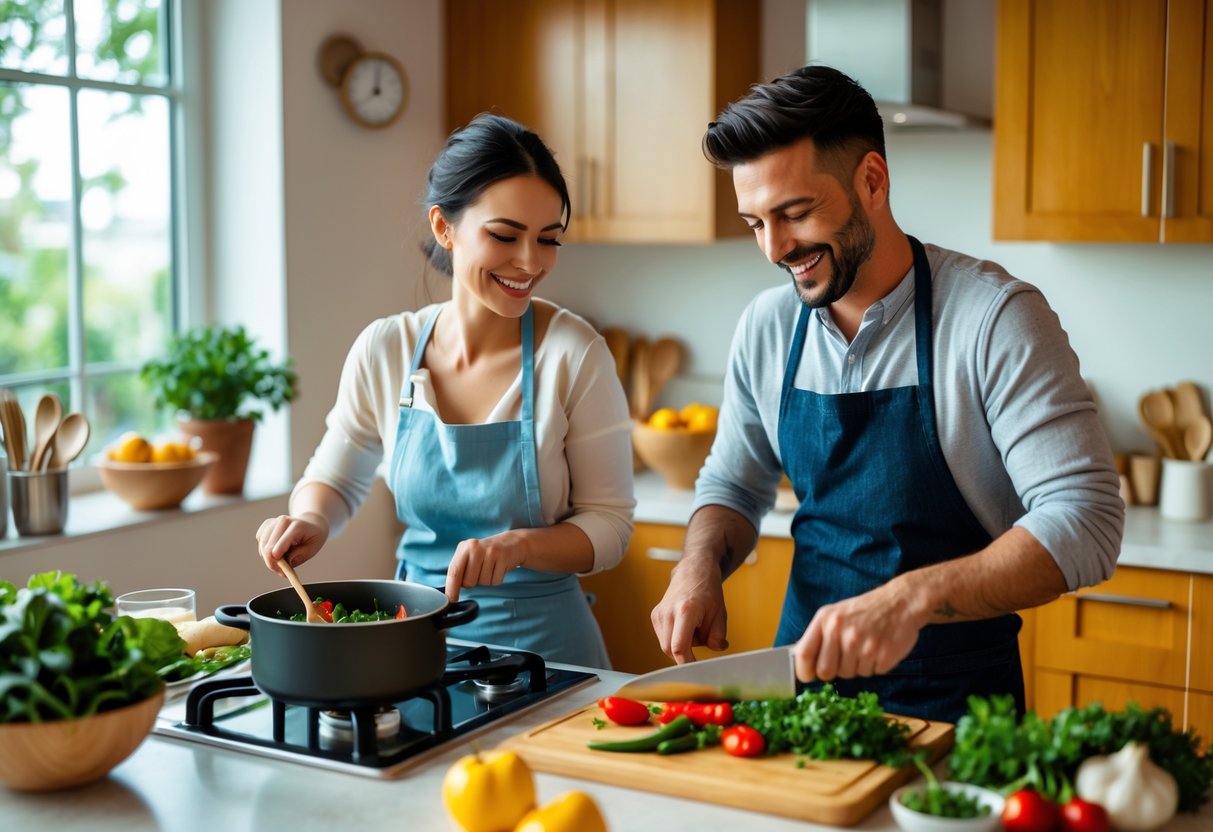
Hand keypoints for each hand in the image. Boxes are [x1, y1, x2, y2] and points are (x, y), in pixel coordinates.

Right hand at [255, 513, 328, 574]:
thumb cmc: (312, 536)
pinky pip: (261, 545)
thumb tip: (287, 562)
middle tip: (283, 572)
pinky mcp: (265, 526)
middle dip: (274, 564)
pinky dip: (267, 553)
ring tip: (284, 561)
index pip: (280, 545)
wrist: (310, 522)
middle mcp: (282, 521)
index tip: (283, 573)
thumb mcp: (314, 547)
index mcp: (296, 526)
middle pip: (268, 549)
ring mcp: (272, 522)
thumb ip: (301, 555)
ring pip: (262, 548)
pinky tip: (278, 551)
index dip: (278, 562)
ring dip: (270, 559)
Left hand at [445, 531, 528, 600]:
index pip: (454, 571)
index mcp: (464, 547)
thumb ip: (460, 569)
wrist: (512, 542)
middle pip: (468, 582)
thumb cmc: (487, 553)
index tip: (451, 599)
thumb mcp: (471, 555)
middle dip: (473, 583)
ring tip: (490, 568)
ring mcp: (490, 552)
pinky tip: (498, 569)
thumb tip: (451, 591)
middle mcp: (475, 548)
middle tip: (479, 572)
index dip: (452, 588)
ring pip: (483, 582)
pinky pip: (495, 581)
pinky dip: (496, 579)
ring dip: (486, 580)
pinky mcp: (503, 558)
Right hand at [650, 559, 728, 663]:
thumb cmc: (708, 591)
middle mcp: (667, 612)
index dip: (687, 663)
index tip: (698, 669)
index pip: (679, 648)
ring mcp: (658, 614)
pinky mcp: (655, 616)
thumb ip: (718, 636)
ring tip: (694, 627)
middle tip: (701, 638)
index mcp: (685, 611)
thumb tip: (717, 650)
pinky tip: (685, 625)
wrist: (693, 571)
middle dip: (685, 653)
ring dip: (681, 645)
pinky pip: (664, 638)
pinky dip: (676, 638)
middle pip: (669, 650)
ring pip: (666, 645)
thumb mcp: (720, 614)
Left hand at [793, 584, 920, 681]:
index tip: (808, 676)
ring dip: (857, 666)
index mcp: (825, 620)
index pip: (803, 654)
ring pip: (850, 674)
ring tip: (865, 646)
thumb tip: (800, 660)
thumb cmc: (864, 611)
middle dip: (834, 671)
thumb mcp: (834, 614)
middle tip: (845, 659)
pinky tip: (878, 649)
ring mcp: (863, 644)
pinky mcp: (883, 655)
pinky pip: (871, 673)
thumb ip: (818, 636)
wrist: (900, 602)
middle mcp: (842, 632)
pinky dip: (874, 666)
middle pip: (826, 672)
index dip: (803, 671)